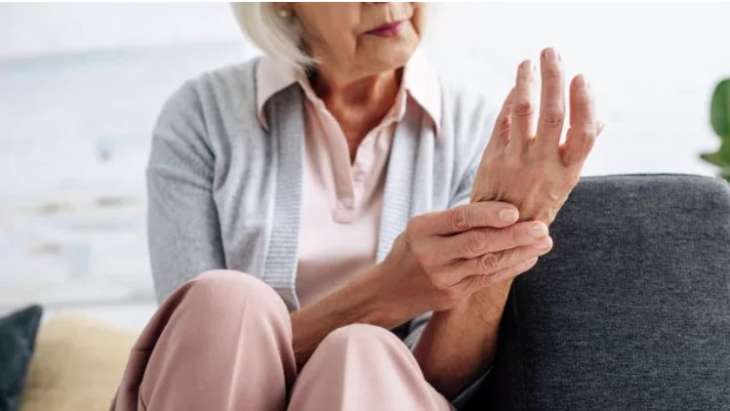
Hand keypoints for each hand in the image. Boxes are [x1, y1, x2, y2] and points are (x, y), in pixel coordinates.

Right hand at [369, 201, 551, 318]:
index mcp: (422, 229)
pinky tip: (529, 258)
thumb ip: (453, 220)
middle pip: (477, 243)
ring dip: (520, 252)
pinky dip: (511, 268)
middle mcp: (430, 254)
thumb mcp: (422, 227)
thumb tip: (499, 207)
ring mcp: (442, 278)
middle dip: (514, 235)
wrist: (389, 290)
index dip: (488, 215)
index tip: (515, 211)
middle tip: (541, 227)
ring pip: (487, 263)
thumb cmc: (413, 249)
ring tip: (544, 242)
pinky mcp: (452, 295)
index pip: (459, 219)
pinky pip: (487, 280)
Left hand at [470, 47, 604, 224]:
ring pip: (523, 111)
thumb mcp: (565, 185)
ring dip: (526, 81)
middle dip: (555, 78)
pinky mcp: (492, 158)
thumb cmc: (537, 205)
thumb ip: (578, 151)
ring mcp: (516, 162)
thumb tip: (600, 118)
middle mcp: (543, 166)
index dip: (585, 103)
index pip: (584, 133)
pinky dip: (508, 100)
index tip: (582, 77)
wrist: (498, 235)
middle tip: (553, 52)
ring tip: (528, 62)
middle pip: (554, 114)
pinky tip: (514, 86)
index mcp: (568, 173)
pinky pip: (502, 121)